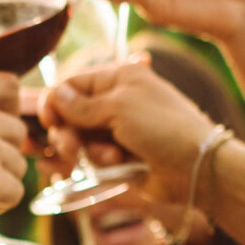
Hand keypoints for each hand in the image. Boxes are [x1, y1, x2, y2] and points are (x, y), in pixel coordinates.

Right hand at [40, 58, 216, 205]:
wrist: (196, 167)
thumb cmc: (163, 128)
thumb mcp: (119, 108)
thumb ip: (81, 105)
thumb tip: (54, 94)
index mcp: (119, 77)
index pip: (73, 83)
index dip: (56, 102)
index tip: (48, 121)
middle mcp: (117, 100)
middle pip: (71, 113)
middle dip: (68, 131)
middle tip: (70, 146)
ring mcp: (119, 129)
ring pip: (81, 138)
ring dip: (89, 149)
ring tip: (110, 157)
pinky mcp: (121, 155)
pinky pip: (94, 158)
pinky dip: (100, 162)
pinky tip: (118, 164)